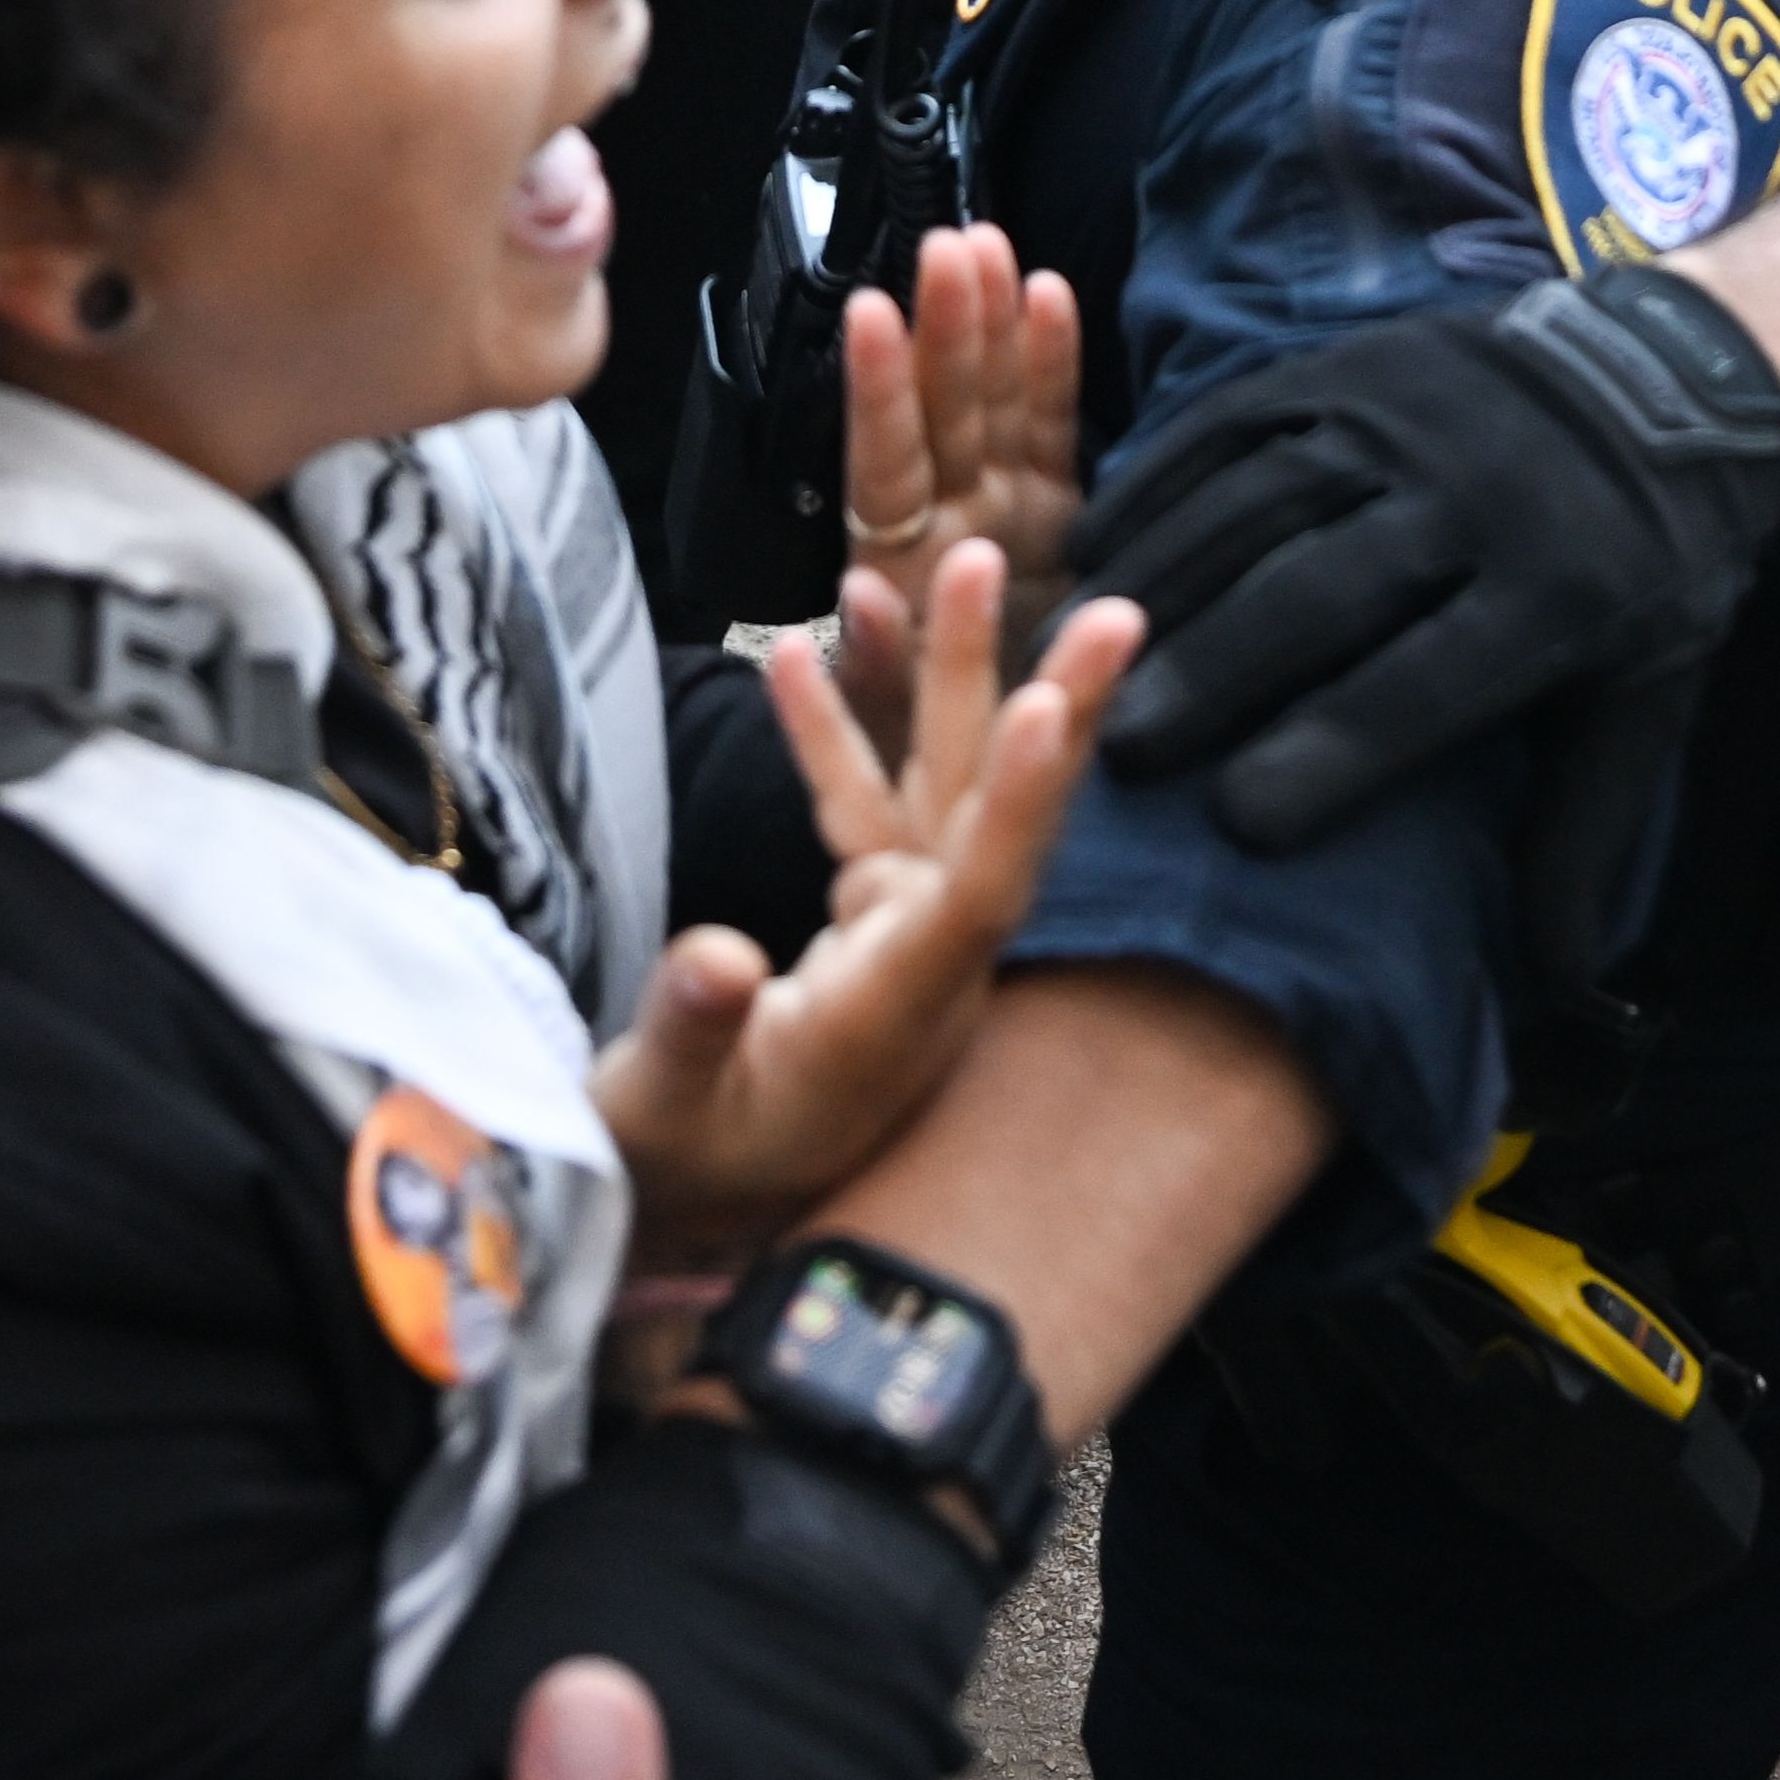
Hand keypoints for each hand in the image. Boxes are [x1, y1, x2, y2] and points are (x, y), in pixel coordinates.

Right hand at [590, 540, 1138, 1267]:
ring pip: (943, 791)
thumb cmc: (671, 1175)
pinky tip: (804, 646)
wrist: (679, 1219)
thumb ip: (693, 1029)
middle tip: (1119, 611)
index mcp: (895, 1019)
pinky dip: (838, 731)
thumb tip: (723, 961)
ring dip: (950, 680)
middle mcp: (923, 972)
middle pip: (998, 822)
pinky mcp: (863, 927)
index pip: (976, 895)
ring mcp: (898, 943)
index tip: (1052, 706)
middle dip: (1047, 708)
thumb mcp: (660, 1113)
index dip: (1017, 804)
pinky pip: (865, 808)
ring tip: (963, 560)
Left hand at [829, 225, 1086, 743]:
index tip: (871, 314)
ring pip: (991, 400)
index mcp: (893, 561)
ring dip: (988, 323)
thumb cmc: (926, 761)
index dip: (879, 391)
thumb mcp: (890, 730)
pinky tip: (1049, 294)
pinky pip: (1052, 424)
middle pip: (939, 411)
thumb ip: (876, 666)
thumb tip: (855, 595)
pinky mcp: (1057, 510)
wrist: (1007, 795)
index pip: (882, 462)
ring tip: (987, 245)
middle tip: (949, 245)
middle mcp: (944, 517)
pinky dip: (1052, 362)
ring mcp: (1001, 504)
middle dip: (944, 328)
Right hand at [1071, 248, 1779, 854]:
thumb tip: (1558, 987)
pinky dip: (1158, 485)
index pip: (1427, 682)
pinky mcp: (1352, 363)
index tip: (1240, 826)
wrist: (1680, 368)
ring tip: (1082, 662)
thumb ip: (1585, 829)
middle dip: (1217, 672)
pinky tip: (1095, 551)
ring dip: (1165, 582)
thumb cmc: (1654, 563)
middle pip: (1322, 590)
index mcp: (1559, 589)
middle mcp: (1473, 491)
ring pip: (1262, 502)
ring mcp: (1405, 412)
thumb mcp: (1648, 693)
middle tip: (1122, 756)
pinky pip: (1237, 422)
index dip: (1332, 751)